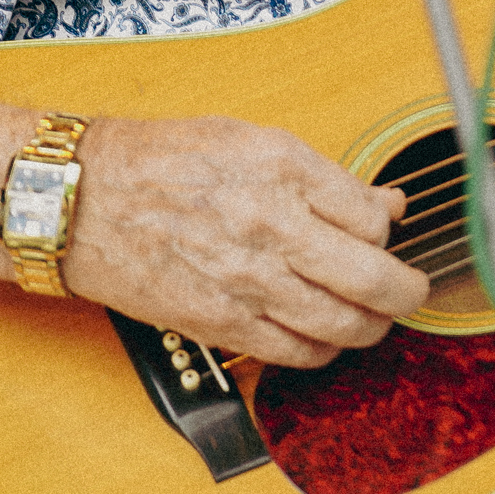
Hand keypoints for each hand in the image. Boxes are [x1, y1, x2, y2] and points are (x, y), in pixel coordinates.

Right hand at [59, 115, 429, 367]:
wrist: (83, 200)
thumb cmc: (162, 162)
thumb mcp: (250, 140)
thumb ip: (324, 177)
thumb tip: (388, 204)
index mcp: (282, 166)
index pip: (373, 218)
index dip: (388, 233)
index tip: (385, 238)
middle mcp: (270, 222)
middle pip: (373, 278)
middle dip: (406, 292)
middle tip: (411, 292)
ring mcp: (246, 278)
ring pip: (343, 324)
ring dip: (370, 326)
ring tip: (373, 317)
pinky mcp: (221, 322)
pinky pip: (297, 353)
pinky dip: (323, 350)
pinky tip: (323, 335)